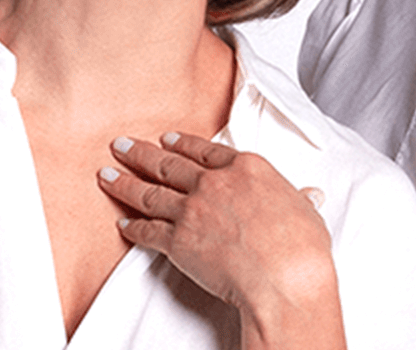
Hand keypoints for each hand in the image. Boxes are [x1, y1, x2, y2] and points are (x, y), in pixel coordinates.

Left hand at [99, 133, 343, 348]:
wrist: (283, 277)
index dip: (182, 144)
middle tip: (120, 145)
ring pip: (149, 192)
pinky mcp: (177, 240)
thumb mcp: (307, 213)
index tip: (167, 139)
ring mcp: (192, 210)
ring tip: (106, 175)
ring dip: (124, 183)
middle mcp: (214, 184)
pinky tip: (122, 224)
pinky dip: (132, 228)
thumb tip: (309, 197)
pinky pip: (147, 231)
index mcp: (246, 169)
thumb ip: (299, 200)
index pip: (206, 151)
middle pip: (169, 164)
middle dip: (141, 153)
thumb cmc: (302, 248)